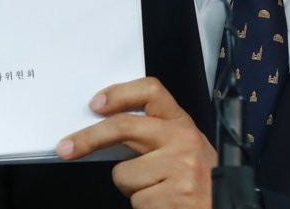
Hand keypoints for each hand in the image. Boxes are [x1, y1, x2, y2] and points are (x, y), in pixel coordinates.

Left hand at [57, 77, 216, 208]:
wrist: (224, 206)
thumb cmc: (197, 180)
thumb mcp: (181, 148)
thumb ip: (153, 135)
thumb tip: (105, 133)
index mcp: (182, 123)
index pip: (152, 91)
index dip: (119, 93)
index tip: (95, 104)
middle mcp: (183, 140)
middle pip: (124, 127)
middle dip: (88, 138)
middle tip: (65, 147)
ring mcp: (179, 168)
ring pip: (124, 174)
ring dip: (131, 187)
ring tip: (156, 189)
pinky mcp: (174, 196)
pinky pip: (136, 200)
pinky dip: (143, 205)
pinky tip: (163, 203)